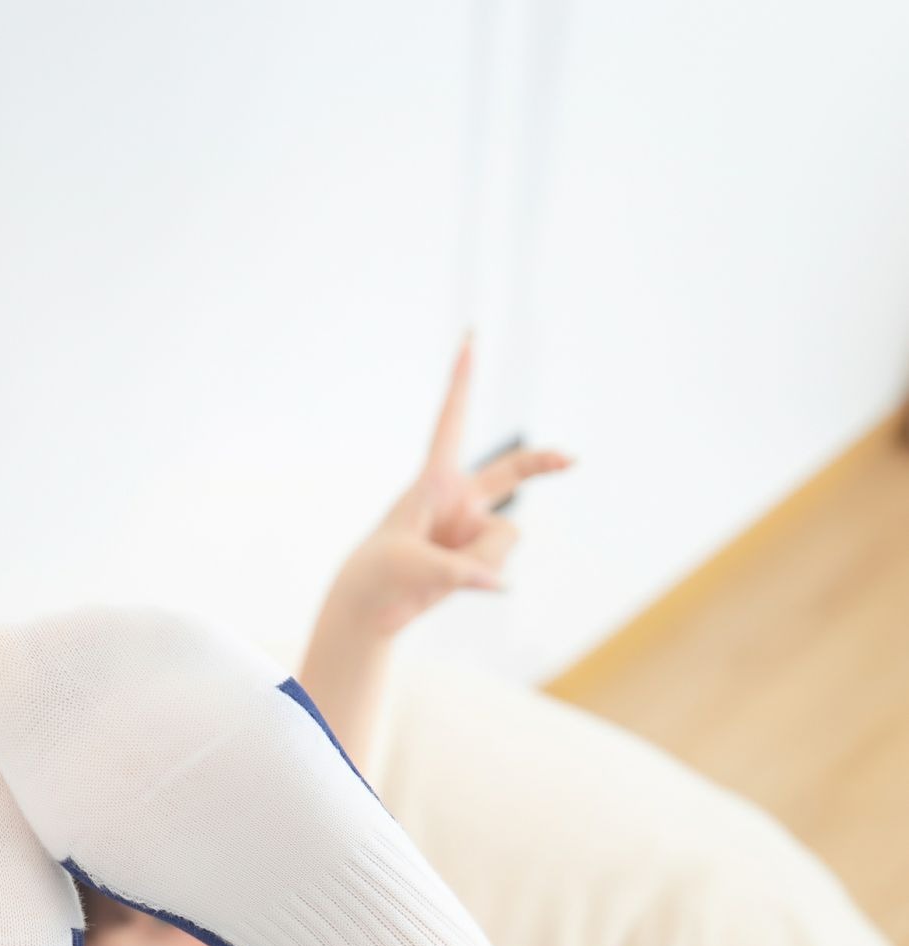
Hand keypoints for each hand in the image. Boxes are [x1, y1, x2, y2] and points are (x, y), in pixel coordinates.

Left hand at [327, 331, 574, 633]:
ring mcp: (473, 526)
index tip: (470, 337)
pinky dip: (485, 579)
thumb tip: (501, 583)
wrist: (374, 608)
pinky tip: (461, 584)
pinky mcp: (481, 554)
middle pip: (513, 471)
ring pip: (506, 538)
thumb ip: (457, 571)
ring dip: (481, 560)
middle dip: (544, 464)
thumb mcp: (412, 568)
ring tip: (441, 573)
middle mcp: (461, 498)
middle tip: (572, 460)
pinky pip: (501, 565)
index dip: (462, 380)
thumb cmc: (380, 575)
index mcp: (434, 481)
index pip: (451, 421)